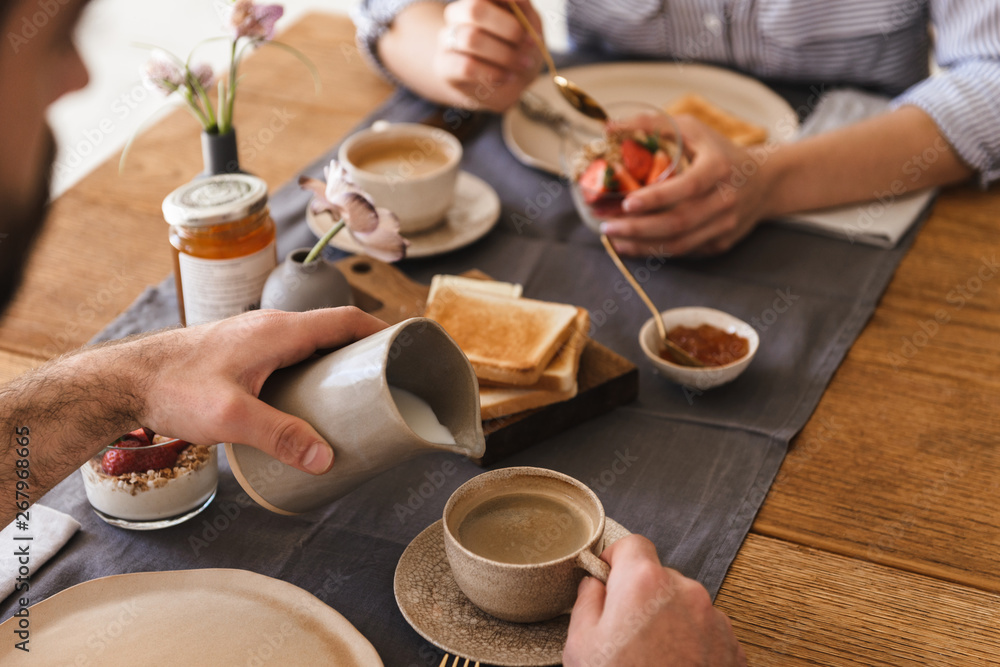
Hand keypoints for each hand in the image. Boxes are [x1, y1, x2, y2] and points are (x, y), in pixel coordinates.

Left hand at [136, 307, 385, 474]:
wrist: (128, 379)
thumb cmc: (175, 387)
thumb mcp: (232, 418)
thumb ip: (279, 436)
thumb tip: (324, 458)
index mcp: (280, 331)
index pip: (345, 320)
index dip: (381, 331)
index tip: (407, 346)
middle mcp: (272, 326)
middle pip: (334, 331)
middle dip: (365, 352)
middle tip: (388, 381)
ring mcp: (256, 337)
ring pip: (312, 343)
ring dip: (337, 362)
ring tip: (356, 395)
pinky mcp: (243, 352)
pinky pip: (292, 353)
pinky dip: (313, 369)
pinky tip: (310, 400)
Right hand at [434, 0, 543, 111]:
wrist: (510, 81)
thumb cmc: (518, 48)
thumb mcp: (529, 25)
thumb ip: (523, 8)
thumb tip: (515, 0)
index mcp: (476, 0)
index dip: (505, 0)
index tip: (525, 16)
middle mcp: (457, 16)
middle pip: (474, 10)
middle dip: (509, 28)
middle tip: (531, 43)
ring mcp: (447, 41)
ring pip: (470, 39)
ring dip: (504, 53)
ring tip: (524, 63)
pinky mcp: (445, 67)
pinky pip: (466, 66)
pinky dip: (493, 72)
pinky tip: (508, 76)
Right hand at [564, 535, 745, 666]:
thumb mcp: (580, 645)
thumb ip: (586, 601)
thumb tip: (594, 584)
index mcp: (645, 583)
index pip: (631, 545)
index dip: (615, 560)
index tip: (608, 578)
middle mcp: (685, 592)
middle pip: (658, 578)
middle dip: (641, 598)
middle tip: (624, 635)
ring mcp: (714, 621)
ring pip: (683, 607)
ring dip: (668, 623)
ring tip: (650, 660)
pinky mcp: (733, 649)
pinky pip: (705, 633)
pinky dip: (690, 646)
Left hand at [600, 116, 771, 256]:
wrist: (764, 182)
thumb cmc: (719, 152)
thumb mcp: (693, 129)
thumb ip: (652, 125)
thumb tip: (610, 128)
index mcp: (719, 167)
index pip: (688, 186)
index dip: (657, 197)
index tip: (626, 202)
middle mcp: (726, 199)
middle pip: (679, 222)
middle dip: (638, 228)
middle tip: (607, 225)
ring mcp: (725, 225)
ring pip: (680, 244)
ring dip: (642, 245)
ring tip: (614, 238)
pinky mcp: (721, 243)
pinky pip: (685, 251)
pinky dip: (656, 251)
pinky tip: (633, 244)